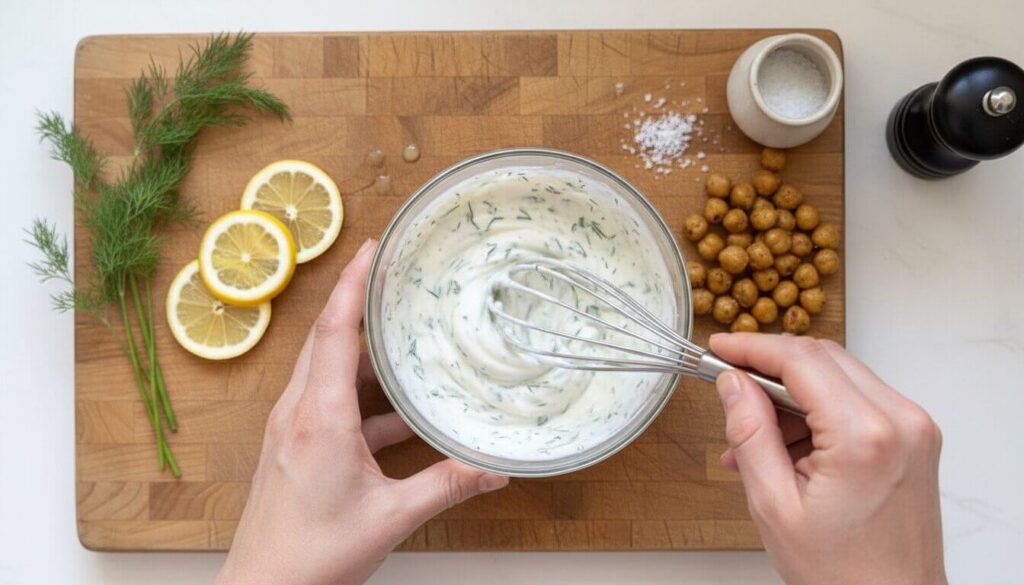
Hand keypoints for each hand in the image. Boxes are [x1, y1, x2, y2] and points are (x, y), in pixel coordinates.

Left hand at [216, 239, 508, 584]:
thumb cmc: (310, 557)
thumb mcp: (390, 517)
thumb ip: (446, 486)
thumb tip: (493, 467)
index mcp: (319, 419)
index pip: (334, 332)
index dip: (352, 284)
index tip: (371, 248)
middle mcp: (298, 413)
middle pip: (327, 338)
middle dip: (357, 299)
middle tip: (390, 272)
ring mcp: (291, 428)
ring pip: (326, 368)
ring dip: (360, 347)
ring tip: (399, 331)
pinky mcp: (294, 445)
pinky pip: (328, 399)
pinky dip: (361, 391)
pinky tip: (397, 409)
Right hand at [710, 333, 945, 584]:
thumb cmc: (844, 574)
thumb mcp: (775, 506)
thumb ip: (750, 434)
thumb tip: (733, 383)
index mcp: (864, 436)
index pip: (801, 360)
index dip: (752, 347)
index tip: (719, 349)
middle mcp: (900, 420)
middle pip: (823, 358)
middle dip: (770, 367)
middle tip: (730, 386)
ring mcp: (913, 428)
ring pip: (839, 376)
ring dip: (792, 394)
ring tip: (754, 440)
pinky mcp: (914, 438)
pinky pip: (856, 401)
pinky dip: (817, 412)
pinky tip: (786, 448)